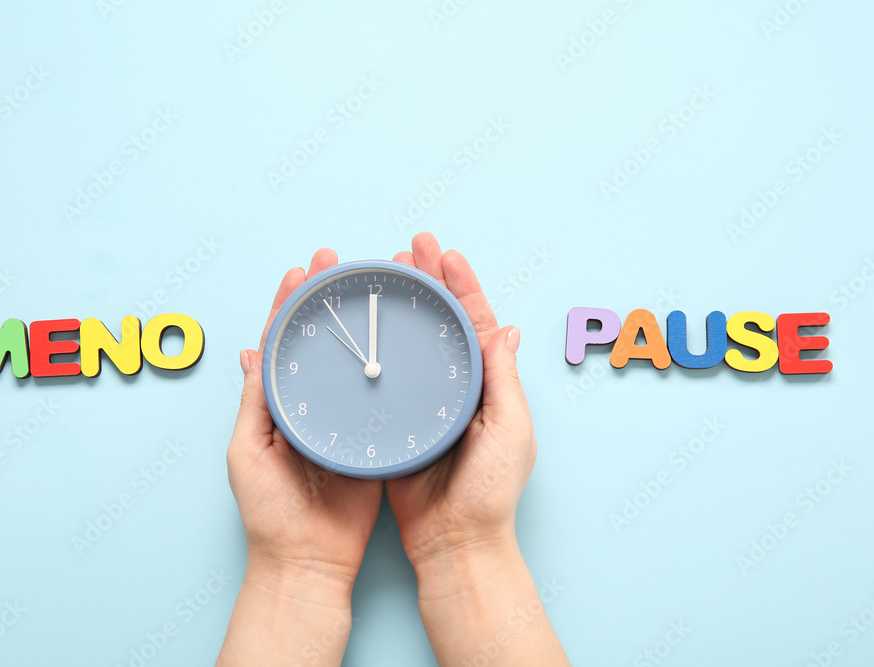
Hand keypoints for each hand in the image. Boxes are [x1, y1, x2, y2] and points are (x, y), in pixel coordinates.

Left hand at [217, 248, 382, 666]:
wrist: (309, 563)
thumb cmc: (270, 514)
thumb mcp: (248, 453)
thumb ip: (255, 405)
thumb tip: (251, 353)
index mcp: (278, 407)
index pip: (282, 344)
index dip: (288, 305)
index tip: (300, 271)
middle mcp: (312, 406)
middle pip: (319, 343)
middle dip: (323, 301)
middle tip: (334, 263)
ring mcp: (343, 421)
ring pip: (350, 363)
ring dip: (356, 324)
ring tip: (366, 286)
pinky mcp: (372, 440)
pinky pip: (378, 398)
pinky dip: (384, 367)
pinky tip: (395, 339)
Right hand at [385, 233, 568, 665]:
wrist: (454, 543)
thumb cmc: (490, 492)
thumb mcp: (510, 431)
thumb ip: (504, 380)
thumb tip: (506, 328)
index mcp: (488, 385)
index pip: (474, 322)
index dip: (461, 285)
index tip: (444, 252)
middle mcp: (456, 388)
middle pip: (440, 324)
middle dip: (428, 283)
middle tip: (408, 249)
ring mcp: (425, 404)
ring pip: (412, 344)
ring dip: (401, 308)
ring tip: (385, 275)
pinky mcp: (397, 423)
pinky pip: (387, 378)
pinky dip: (377, 350)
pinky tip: (363, 329)